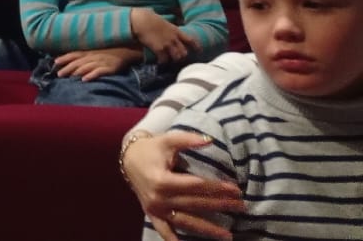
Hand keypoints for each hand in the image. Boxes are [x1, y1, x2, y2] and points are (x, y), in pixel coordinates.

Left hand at [53, 47, 141, 80]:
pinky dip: (91, 75)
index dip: (65, 58)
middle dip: (68, 68)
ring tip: (69, 77)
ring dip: (77, 72)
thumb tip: (69, 62)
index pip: (74, 54)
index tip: (55, 62)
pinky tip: (85, 79)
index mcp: (89, 52)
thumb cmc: (108, 52)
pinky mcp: (110, 68)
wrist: (127, 50)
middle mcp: (93, 56)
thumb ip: (83, 56)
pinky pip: (99, 71)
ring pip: (87, 66)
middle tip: (59, 74)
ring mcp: (101, 61)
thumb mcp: (94, 52)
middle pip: (78, 62)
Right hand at [123, 131, 243, 240]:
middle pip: (195, 204)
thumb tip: (209, 140)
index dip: (217, 188)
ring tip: (228, 235)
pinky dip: (173, 239)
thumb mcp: (168, 140)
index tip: (236, 190)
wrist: (128, 158)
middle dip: (220, 205)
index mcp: (162, 180)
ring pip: (185, 221)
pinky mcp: (152, 214)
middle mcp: (158, 198)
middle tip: (241, 207)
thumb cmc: (151, 149)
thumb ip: (188, 139)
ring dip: (207, 229)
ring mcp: (155, 209)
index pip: (196, 186)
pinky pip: (164, 230)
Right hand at [131, 9, 198, 63]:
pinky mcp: (159, 49)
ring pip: (176, 57)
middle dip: (181, 56)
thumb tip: (168, 29)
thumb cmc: (150, 19)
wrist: (142, 20)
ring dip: (173, 60)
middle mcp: (174, 39)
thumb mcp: (164, 22)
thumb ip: (169, 28)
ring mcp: (167, 44)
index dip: (196, 47)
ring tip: (168, 61)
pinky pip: (164, 60)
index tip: (199, 51)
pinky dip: (162, 62)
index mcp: (176, 31)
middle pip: (184, 52)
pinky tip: (159, 62)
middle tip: (177, 58)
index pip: (191, 40)